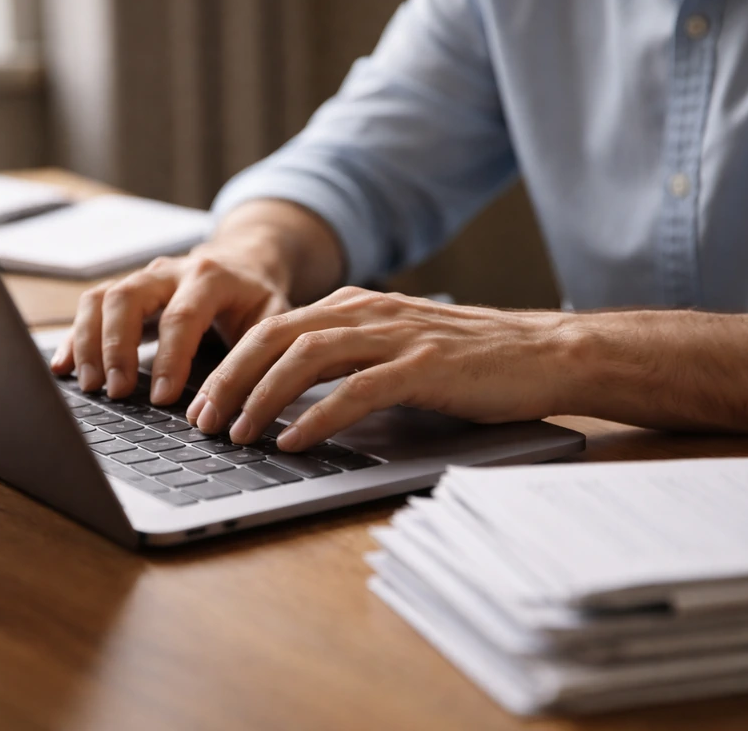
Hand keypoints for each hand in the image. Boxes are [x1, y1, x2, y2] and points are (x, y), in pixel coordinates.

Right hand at [50, 247, 290, 403]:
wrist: (244, 261)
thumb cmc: (256, 298)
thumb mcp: (271, 322)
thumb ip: (251, 359)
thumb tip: (216, 409)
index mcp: (210, 276)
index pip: (181, 316)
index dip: (169, 359)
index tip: (160, 398)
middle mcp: (169, 271)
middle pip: (127, 298)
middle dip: (116, 347)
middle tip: (116, 392)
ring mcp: (142, 278)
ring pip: (101, 299)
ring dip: (89, 343)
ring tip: (91, 386)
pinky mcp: (124, 290)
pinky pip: (90, 306)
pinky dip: (73, 337)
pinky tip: (64, 368)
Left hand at [185, 287, 572, 450]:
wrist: (545, 352)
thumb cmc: (470, 359)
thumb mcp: (397, 346)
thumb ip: (348, 358)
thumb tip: (291, 396)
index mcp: (356, 306)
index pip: (272, 328)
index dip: (230, 364)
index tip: (201, 400)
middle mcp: (368, 312)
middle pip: (275, 338)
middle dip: (229, 379)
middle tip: (201, 420)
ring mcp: (397, 335)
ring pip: (306, 358)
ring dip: (262, 398)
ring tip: (236, 434)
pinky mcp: (424, 366)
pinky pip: (357, 390)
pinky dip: (318, 416)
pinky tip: (293, 441)